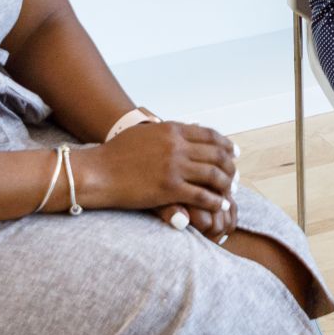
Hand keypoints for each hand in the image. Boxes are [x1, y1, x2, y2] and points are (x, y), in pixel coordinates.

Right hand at [79, 120, 236, 230]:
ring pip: (214, 174)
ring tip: (230, 191)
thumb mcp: (143, 133)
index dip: (225, 144)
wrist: (98, 171)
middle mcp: (177, 146)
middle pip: (216, 154)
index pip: (209, 134)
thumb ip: (164, 132)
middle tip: (235, 175)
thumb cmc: (115, 153)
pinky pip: (202, 195)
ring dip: (226, 184)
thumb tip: (179, 129)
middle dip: (230, 166)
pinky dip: (215, 201)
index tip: (233, 152)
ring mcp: (175, 167)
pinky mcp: (170, 189)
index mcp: (171, 130)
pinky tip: (220, 205)